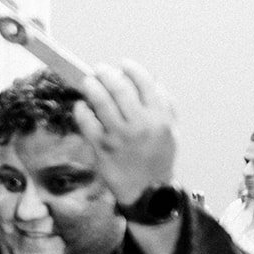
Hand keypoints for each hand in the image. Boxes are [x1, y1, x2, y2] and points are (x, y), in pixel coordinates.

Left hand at [70, 61, 177, 208]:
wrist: (147, 190)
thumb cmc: (158, 157)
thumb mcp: (171, 129)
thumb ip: (164, 104)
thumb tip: (151, 79)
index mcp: (159, 117)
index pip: (145, 83)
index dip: (131, 69)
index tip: (122, 64)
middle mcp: (139, 124)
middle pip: (119, 88)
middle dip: (107, 73)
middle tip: (99, 69)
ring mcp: (119, 136)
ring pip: (101, 101)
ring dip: (92, 86)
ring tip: (88, 81)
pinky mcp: (101, 147)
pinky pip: (87, 121)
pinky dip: (82, 109)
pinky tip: (82, 105)